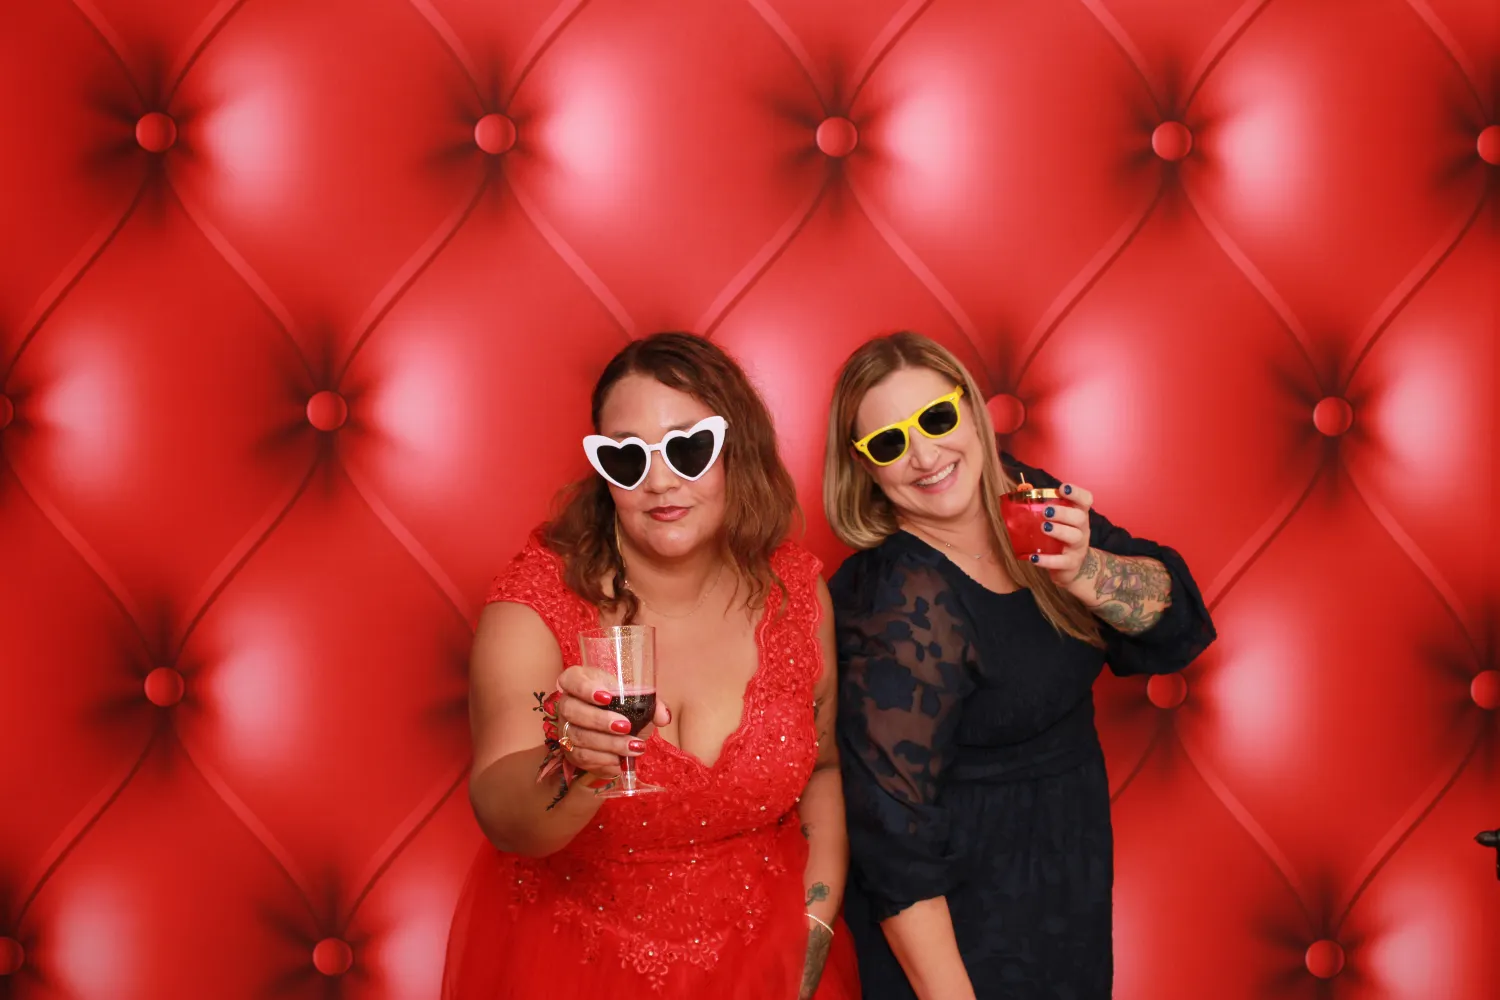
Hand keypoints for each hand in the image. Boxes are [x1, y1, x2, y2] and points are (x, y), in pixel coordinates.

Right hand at [551, 665, 670, 777]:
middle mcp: (567, 703)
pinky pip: (583, 757)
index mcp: (579, 680)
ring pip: (578, 737)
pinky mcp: (571, 750)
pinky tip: (622, 760)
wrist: (615, 730)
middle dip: (600, 720)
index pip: (572, 679)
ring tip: (634, 746)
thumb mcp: (635, 699)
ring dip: (608, 744)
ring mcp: (565, 728)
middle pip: (572, 710)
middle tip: (626, 726)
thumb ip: (652, 704)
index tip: (607, 697)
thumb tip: (664, 716)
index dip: (585, 688)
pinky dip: (604, 760)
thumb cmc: (621, 706)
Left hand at [1027, 482, 1092, 585]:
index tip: (1063, 488)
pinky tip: (1034, 557)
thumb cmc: (1060, 540)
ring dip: (1059, 530)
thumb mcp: (1058, 523)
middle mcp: (1082, 530)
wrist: (1070, 568)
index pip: (1085, 500)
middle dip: (1063, 512)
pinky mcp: (1071, 564)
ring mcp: (1078, 548)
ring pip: (1074, 537)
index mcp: (1079, 516)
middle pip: (1079, 518)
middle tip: (1046, 511)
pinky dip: (1047, 559)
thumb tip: (1021, 492)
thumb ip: (1046, 510)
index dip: (1077, 493)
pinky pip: (1061, 562)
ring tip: (1044, 527)